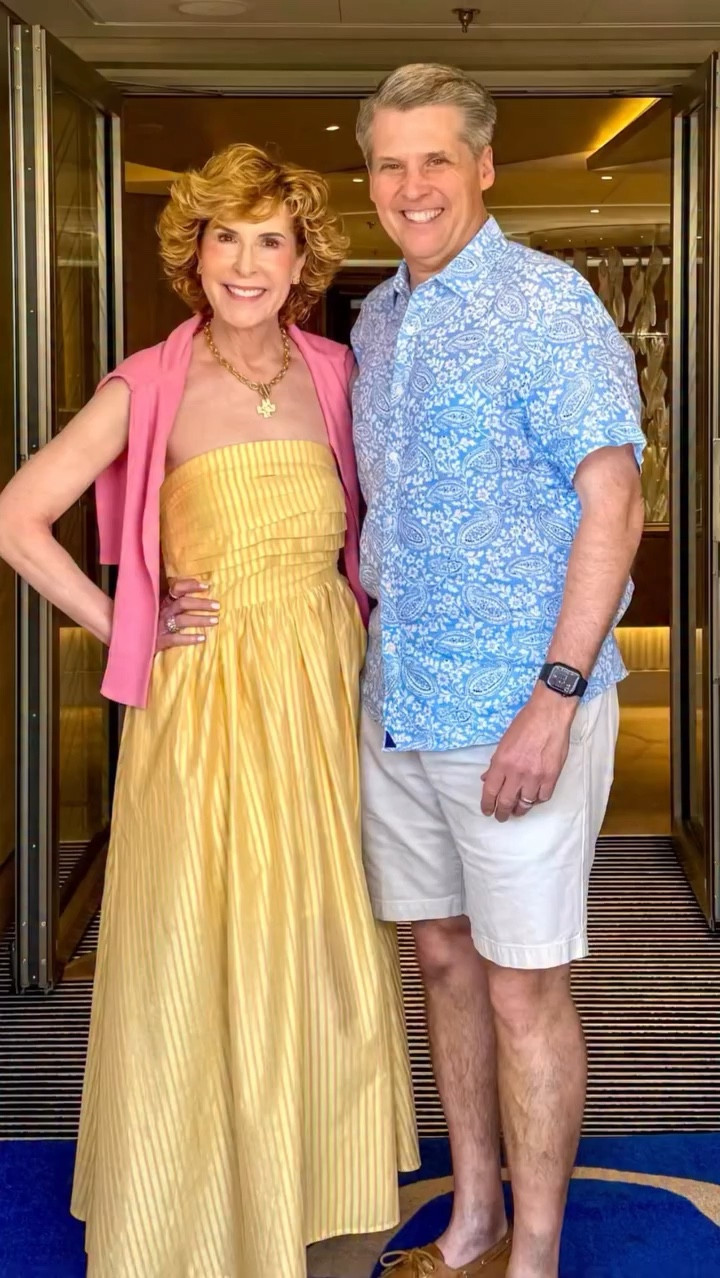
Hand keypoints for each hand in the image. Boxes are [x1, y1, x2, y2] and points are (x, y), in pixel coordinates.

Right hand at [156, 578, 219, 650]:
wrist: (128, 638)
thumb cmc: (149, 620)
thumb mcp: (157, 606)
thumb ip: (172, 599)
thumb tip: (196, 589)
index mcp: (162, 600)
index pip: (177, 588)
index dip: (192, 585)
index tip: (208, 586)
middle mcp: (162, 611)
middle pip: (183, 603)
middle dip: (202, 604)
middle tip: (218, 606)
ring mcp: (160, 625)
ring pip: (182, 620)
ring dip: (200, 619)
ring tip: (215, 620)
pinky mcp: (159, 640)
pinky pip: (175, 639)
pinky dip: (189, 638)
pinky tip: (203, 638)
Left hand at [480, 688, 575, 822]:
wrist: (549, 714)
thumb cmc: (525, 724)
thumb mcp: (504, 742)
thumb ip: (495, 763)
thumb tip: (487, 779)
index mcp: (502, 762)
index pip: (490, 791)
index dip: (487, 804)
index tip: (487, 811)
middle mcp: (517, 772)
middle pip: (506, 802)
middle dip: (502, 813)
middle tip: (501, 817)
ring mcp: (535, 776)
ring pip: (525, 803)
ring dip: (519, 809)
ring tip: (517, 810)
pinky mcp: (552, 776)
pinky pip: (543, 797)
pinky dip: (537, 800)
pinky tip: (533, 798)